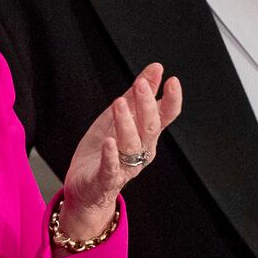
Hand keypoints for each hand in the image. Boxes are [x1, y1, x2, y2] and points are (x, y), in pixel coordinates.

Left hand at [58, 64, 181, 241]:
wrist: (86, 188)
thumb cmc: (104, 150)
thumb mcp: (119, 117)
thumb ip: (137, 95)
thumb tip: (156, 68)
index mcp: (146, 135)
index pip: (165, 116)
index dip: (171, 100)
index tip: (172, 81)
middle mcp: (141, 151)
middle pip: (150, 127)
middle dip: (147, 105)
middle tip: (141, 84)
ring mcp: (125, 167)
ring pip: (131, 145)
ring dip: (126, 123)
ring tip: (119, 103)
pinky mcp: (106, 180)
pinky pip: (111, 168)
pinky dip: (111, 155)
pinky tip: (108, 141)